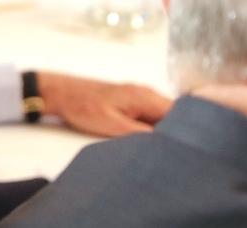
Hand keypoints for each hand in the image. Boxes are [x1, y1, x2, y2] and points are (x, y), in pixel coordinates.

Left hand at [36, 71, 172, 136]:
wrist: (62, 94)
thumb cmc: (83, 107)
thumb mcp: (114, 126)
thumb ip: (142, 133)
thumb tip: (164, 142)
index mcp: (145, 97)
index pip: (180, 114)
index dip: (184, 132)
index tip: (183, 149)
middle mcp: (146, 94)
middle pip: (173, 116)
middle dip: (174, 134)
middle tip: (169, 153)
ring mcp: (139, 97)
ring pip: (162, 117)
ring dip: (162, 132)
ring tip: (156, 149)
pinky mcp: (131, 103)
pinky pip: (150, 116)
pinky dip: (151, 129)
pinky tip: (143, 140)